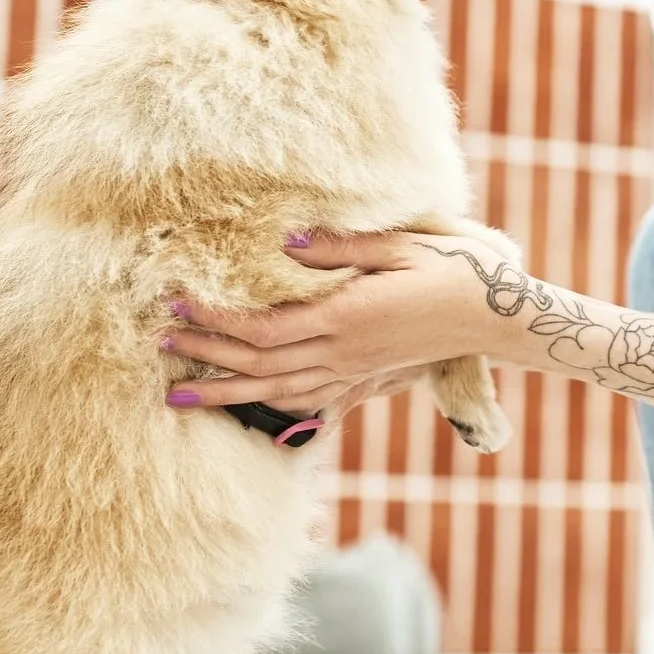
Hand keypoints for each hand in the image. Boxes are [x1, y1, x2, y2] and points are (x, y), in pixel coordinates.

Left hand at [162, 229, 510, 418]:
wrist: (494, 315)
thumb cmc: (453, 268)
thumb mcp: (402, 244)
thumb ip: (342, 248)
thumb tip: (287, 243)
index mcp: (346, 316)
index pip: (265, 328)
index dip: (217, 320)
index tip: (179, 304)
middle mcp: (342, 352)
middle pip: (258, 364)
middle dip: (204, 356)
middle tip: (159, 344)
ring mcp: (352, 373)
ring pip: (274, 392)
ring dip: (223, 394)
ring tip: (177, 395)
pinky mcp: (363, 381)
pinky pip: (307, 403)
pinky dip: (268, 409)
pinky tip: (244, 410)